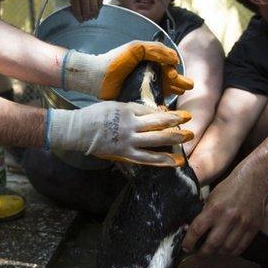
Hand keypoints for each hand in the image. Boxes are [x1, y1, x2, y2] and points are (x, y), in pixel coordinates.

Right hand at [46, 101, 193, 166]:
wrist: (77, 130)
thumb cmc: (94, 115)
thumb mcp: (114, 105)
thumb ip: (132, 109)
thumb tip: (151, 112)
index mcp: (128, 110)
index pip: (152, 111)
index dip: (167, 113)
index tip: (178, 115)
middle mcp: (131, 125)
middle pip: (159, 123)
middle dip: (176, 122)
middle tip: (190, 121)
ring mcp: (128, 141)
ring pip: (156, 140)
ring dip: (174, 139)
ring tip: (188, 137)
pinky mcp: (124, 154)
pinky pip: (146, 158)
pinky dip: (162, 160)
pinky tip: (175, 161)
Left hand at [62, 41, 193, 99]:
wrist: (96, 77)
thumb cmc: (115, 61)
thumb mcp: (136, 49)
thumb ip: (155, 50)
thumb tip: (175, 58)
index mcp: (148, 62)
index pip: (166, 66)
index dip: (172, 71)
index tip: (172, 75)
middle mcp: (147, 75)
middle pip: (168, 79)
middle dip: (179, 82)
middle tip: (188, 86)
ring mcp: (142, 88)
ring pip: (162, 91)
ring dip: (173, 92)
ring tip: (181, 93)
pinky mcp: (136, 100)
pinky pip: (152, 103)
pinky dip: (160, 106)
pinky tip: (168, 109)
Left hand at [69, 0, 103, 21]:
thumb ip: (75, 4)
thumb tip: (80, 18)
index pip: (77, 10)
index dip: (79, 17)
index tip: (80, 20)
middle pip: (87, 10)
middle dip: (86, 17)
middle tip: (87, 19)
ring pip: (94, 8)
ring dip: (93, 14)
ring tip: (91, 17)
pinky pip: (100, 3)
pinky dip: (98, 8)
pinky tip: (96, 10)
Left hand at [182, 173, 265, 256]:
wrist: (252, 180)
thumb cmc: (228, 188)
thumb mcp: (211, 197)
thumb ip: (202, 213)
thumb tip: (188, 230)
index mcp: (214, 208)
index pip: (197, 230)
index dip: (189, 242)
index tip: (185, 247)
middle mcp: (228, 217)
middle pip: (212, 244)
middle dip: (202, 253)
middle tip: (198, 254)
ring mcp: (243, 224)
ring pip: (226, 249)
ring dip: (217, 253)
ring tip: (212, 251)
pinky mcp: (254, 228)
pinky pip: (241, 247)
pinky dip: (231, 252)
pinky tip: (225, 249)